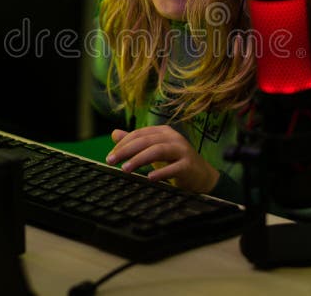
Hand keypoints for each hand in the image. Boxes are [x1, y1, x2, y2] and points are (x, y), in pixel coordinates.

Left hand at [105, 126, 219, 193]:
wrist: (201, 176)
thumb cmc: (174, 161)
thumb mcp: (153, 150)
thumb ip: (135, 142)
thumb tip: (114, 133)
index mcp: (163, 132)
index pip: (139, 134)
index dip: (122, 144)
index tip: (109, 156)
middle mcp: (173, 138)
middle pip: (145, 140)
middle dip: (126, 150)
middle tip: (111, 161)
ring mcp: (182, 150)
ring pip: (157, 150)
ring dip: (139, 159)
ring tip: (125, 169)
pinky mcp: (189, 165)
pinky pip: (174, 168)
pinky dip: (161, 172)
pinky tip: (149, 178)